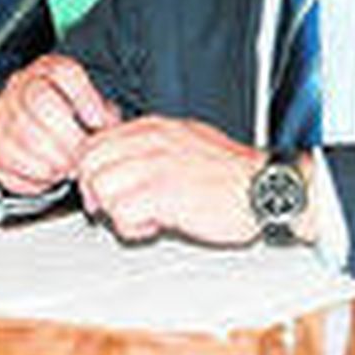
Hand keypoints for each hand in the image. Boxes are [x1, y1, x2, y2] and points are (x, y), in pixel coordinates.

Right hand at [0, 53, 121, 195]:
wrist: (36, 128)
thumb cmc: (70, 118)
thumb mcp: (92, 108)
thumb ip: (104, 115)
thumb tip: (110, 131)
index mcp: (49, 69)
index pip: (64, 73)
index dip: (85, 98)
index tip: (98, 123)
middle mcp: (20, 85)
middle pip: (39, 102)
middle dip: (67, 136)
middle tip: (82, 157)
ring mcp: (0, 112)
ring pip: (22, 134)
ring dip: (50, 160)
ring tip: (68, 170)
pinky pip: (6, 161)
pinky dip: (31, 176)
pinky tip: (49, 177)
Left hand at [74, 116, 269, 244]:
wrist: (265, 187)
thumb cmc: (232, 174)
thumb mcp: (188, 141)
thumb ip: (153, 147)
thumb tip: (122, 159)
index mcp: (155, 127)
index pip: (96, 141)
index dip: (92, 169)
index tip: (105, 188)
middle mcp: (151, 141)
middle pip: (89, 162)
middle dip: (95, 190)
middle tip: (115, 207)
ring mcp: (156, 166)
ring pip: (100, 187)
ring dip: (114, 211)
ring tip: (142, 216)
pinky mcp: (163, 194)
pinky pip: (121, 213)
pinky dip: (132, 227)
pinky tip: (155, 225)